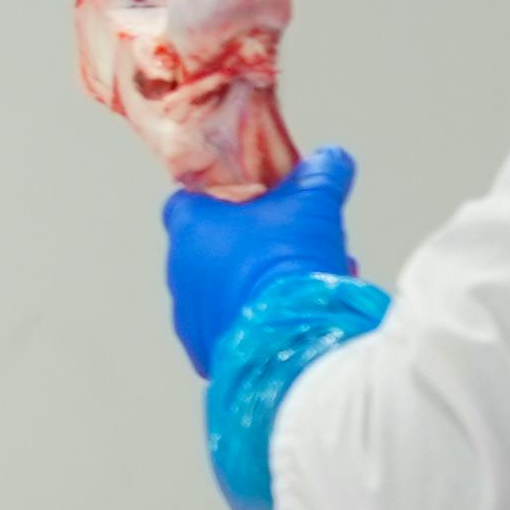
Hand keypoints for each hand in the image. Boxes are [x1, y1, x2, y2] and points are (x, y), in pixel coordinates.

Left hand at [165, 146, 357, 376]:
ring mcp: (189, 316)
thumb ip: (321, 173)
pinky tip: (295, 318)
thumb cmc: (288, 261)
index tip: (256, 200)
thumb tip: (331, 158)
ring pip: (228, 290)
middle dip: (257, 244)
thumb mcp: (313, 203)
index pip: (188, 201)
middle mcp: (179, 273)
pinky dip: (260, 321)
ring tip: (307, 286)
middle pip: (216, 247)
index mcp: (190, 229)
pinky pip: (233, 328)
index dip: (223, 197)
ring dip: (262, 283)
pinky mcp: (206, 351)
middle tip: (298, 247)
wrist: (288, 337)